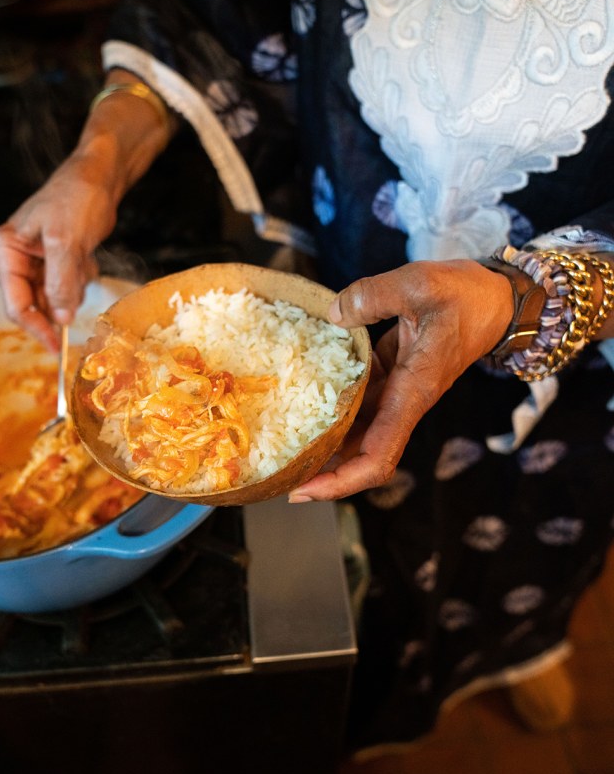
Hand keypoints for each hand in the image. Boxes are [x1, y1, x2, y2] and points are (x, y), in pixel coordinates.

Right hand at [0, 68, 172, 351]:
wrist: (99, 177)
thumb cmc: (77, 197)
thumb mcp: (66, 241)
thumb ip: (60, 282)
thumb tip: (59, 318)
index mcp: (4, 251)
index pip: (16, 304)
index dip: (38, 329)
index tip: (59, 347)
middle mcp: (14, 259)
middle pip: (34, 306)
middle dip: (60, 304)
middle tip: (80, 293)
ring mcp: (34, 263)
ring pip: (54, 300)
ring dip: (73, 291)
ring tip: (83, 259)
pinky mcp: (54, 264)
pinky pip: (67, 289)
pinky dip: (80, 281)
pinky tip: (86, 256)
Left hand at [288, 259, 514, 501]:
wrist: (497, 300)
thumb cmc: (468, 296)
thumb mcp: (422, 284)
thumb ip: (374, 296)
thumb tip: (335, 314)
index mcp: (413, 392)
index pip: (378, 456)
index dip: (342, 481)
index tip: (305, 489)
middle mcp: (403, 401)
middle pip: (361, 453)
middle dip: (321, 468)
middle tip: (276, 469)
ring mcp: (397, 391)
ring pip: (356, 429)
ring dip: (324, 438)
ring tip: (279, 439)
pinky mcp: (391, 375)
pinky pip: (358, 400)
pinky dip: (332, 403)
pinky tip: (300, 395)